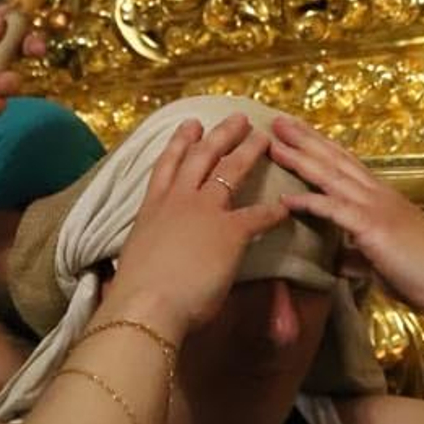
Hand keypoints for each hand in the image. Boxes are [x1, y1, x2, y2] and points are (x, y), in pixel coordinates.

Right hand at [109, 116, 291, 335]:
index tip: (191, 124)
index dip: (181, 142)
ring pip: (229, 171)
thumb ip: (151, 247)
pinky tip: (286, 208)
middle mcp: (178, 201)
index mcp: (153, 207)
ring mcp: (205, 212)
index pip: (168, 165)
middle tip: (238, 118)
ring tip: (262, 138)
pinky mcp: (230, 232)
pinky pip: (258, 216)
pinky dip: (274, 212)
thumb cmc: (136, 292)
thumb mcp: (138, 256)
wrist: (147, 304)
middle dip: (221, 134)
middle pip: (202, 156)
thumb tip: (150, 258)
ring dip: (248, 151)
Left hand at [268, 117, 423, 334]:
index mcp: (381, 197)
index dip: (320, 146)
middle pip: (335, 160)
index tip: (297, 131)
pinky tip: (286, 199)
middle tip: (277, 120)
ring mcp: (376, 208)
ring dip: (301, 158)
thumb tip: (338, 260)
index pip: (345, 164)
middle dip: (304, 139)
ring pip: (331, 176)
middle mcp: (377, 194)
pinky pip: (335, 210)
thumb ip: (358, 254)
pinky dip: (310, 203)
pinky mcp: (373, 228)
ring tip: (274, 142)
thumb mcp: (383, 260)